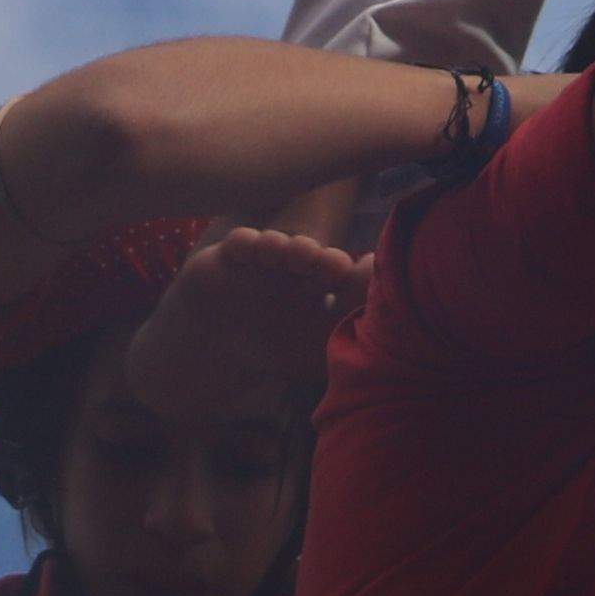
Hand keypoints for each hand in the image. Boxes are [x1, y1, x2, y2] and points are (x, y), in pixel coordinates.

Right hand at [124, 226, 365, 415]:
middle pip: (315, 257)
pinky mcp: (230, 256)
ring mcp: (263, 261)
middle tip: (331, 268)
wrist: (211, 353)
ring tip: (294, 258)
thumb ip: (345, 331)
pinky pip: (241, 242)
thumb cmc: (269, 351)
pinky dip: (248, 242)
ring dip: (289, 248)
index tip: (369, 273)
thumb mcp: (313, 352)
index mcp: (319, 290)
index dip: (357, 274)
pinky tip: (253, 251)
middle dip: (324, 260)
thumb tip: (383, 316)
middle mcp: (294, 270)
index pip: (344, 276)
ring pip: (281, 244)